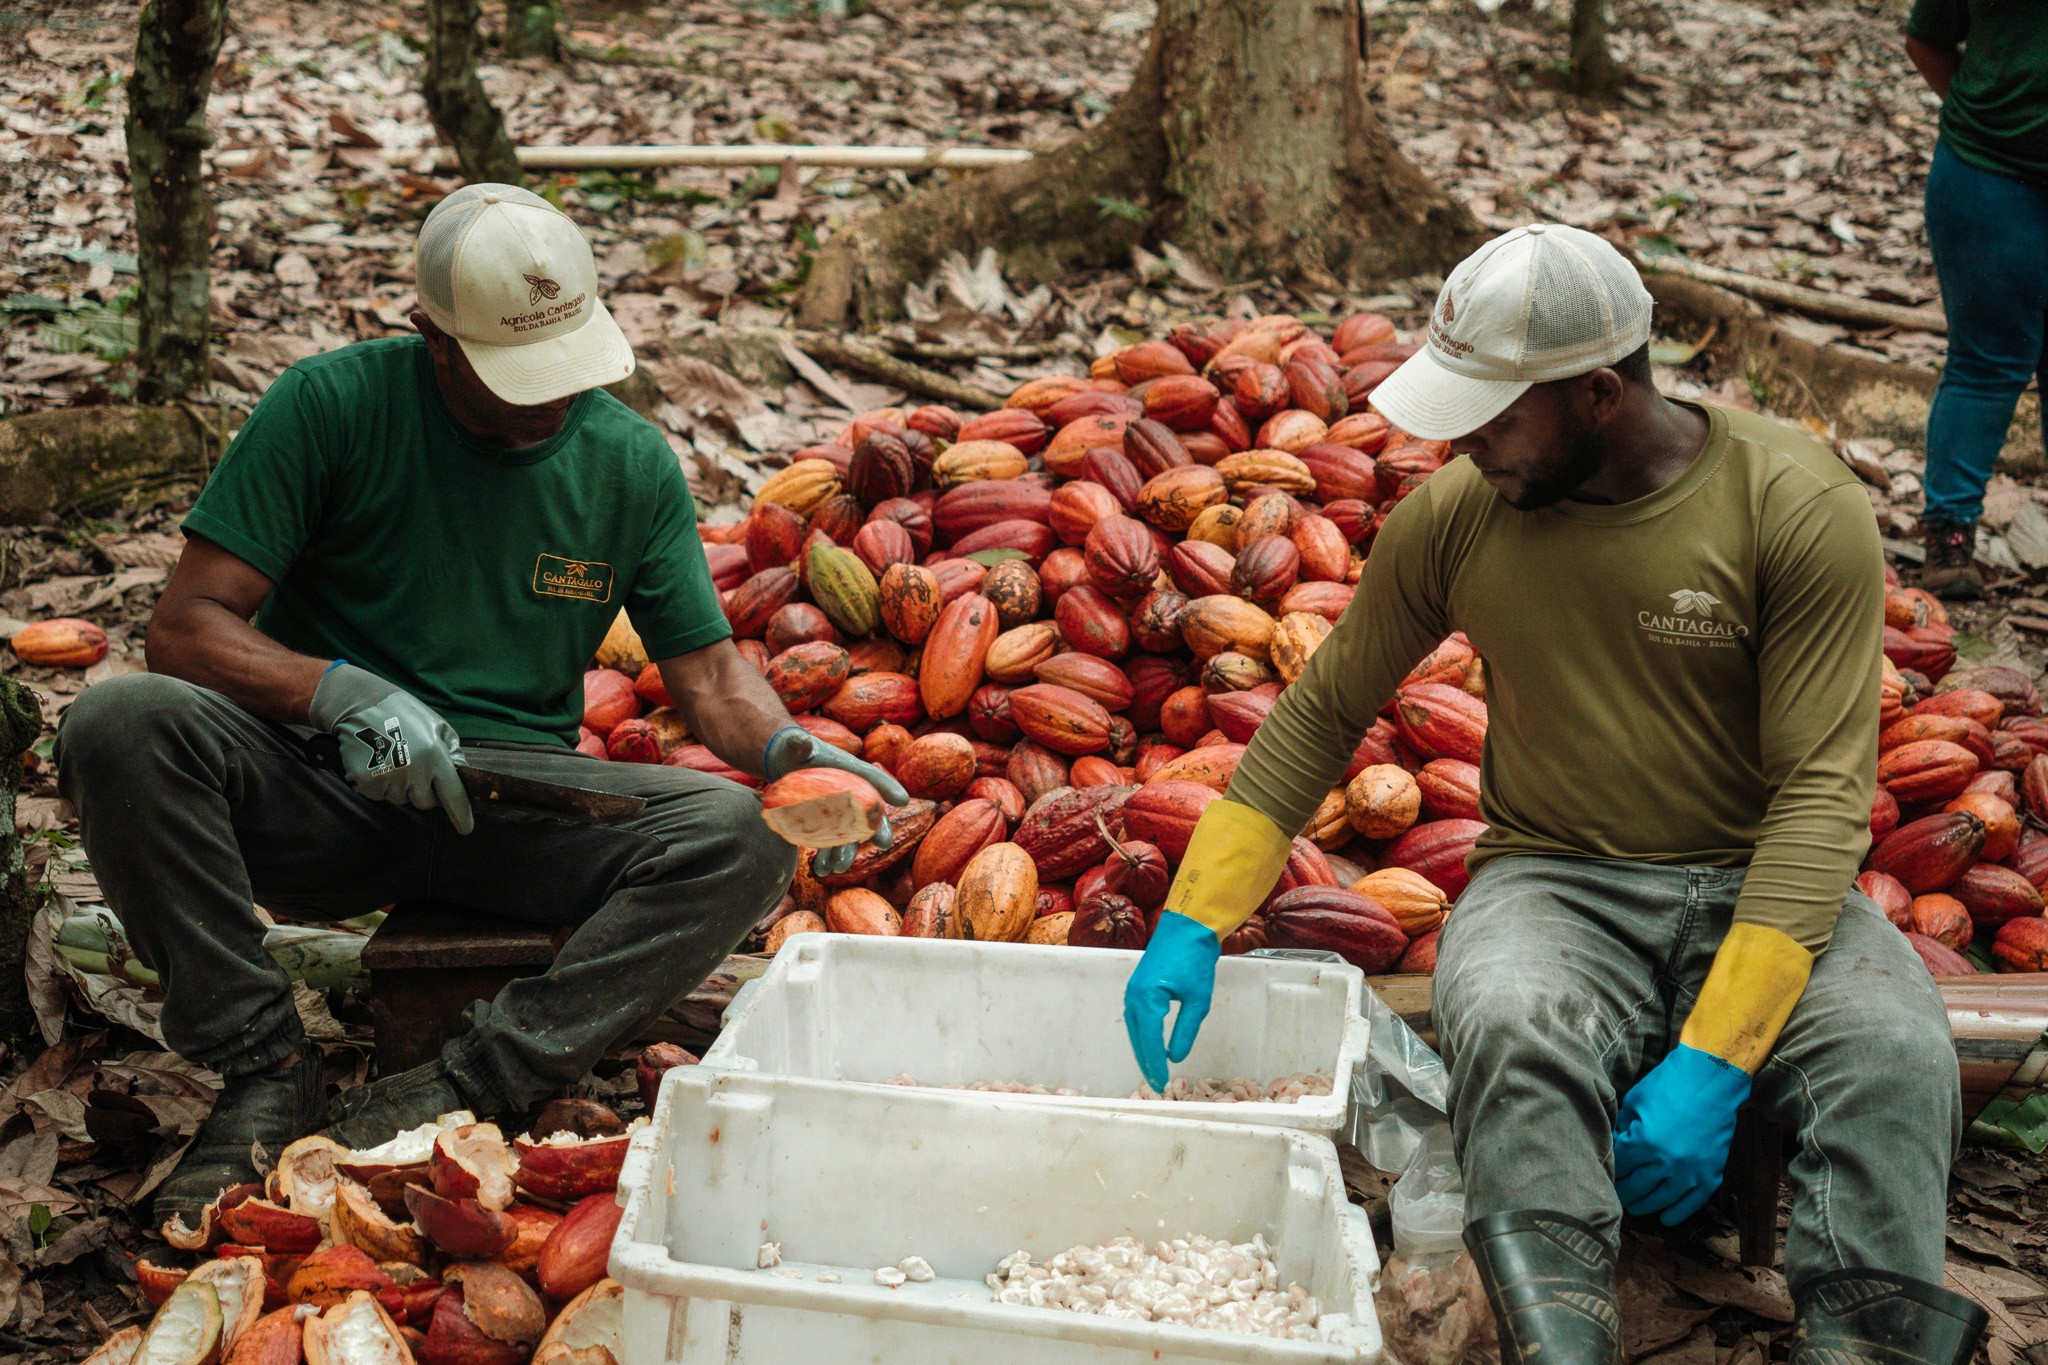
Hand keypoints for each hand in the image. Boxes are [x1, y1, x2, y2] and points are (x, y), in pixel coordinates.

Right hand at [309, 663, 473, 833]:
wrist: (360, 704)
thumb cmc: (404, 714)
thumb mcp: (437, 725)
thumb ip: (452, 752)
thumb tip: (462, 777)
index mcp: (435, 755)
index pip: (453, 794)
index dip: (461, 814)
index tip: (466, 829)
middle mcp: (414, 769)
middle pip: (425, 802)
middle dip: (423, 791)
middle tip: (413, 766)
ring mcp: (388, 777)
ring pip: (401, 800)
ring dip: (400, 786)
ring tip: (392, 758)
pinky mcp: (366, 782)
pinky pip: (379, 796)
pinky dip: (379, 785)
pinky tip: (377, 762)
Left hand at [762, 725, 909, 876]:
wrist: (785, 765)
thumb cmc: (797, 751)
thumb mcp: (797, 746)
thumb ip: (800, 745)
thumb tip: (799, 741)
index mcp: (852, 771)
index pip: (873, 778)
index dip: (888, 787)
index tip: (902, 800)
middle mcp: (853, 793)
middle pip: (871, 813)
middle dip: (879, 829)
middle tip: (883, 842)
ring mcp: (842, 812)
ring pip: (851, 836)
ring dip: (846, 853)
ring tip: (837, 867)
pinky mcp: (827, 824)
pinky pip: (832, 843)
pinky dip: (827, 857)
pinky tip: (820, 869)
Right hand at [1123, 911, 1221, 1091]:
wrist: (1188, 926)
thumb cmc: (1195, 959)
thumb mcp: (1198, 1000)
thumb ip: (1185, 1031)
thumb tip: (1175, 1057)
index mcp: (1148, 1000)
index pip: (1150, 1042)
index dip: (1156, 1065)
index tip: (1163, 1084)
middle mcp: (1134, 996)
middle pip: (1138, 1038)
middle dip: (1147, 1062)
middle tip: (1157, 1084)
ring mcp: (1133, 990)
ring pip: (1134, 1028)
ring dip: (1143, 1049)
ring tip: (1153, 1069)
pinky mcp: (1138, 985)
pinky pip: (1136, 1017)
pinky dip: (1142, 1033)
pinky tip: (1150, 1042)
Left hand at [1611, 1044, 1751, 1225]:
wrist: (1711, 1079)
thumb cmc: (1668, 1085)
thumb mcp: (1634, 1103)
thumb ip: (1622, 1129)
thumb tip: (1615, 1149)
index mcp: (1643, 1142)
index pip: (1619, 1167)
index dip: (1611, 1170)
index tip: (1606, 1174)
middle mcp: (1666, 1162)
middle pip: (1636, 1188)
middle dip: (1623, 1192)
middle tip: (1616, 1194)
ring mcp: (1690, 1171)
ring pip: (1661, 1200)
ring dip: (1645, 1205)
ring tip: (1635, 1206)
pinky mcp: (1710, 1174)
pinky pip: (1693, 1203)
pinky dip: (1678, 1213)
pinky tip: (1666, 1218)